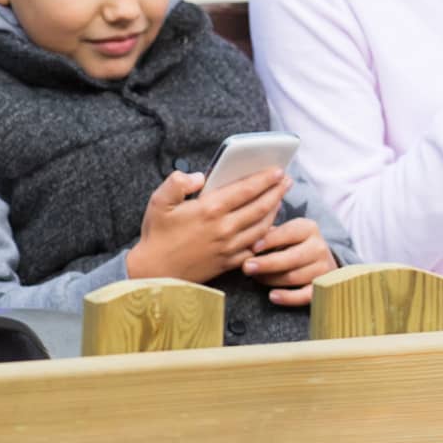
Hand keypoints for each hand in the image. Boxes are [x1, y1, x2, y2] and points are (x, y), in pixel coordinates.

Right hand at [127, 169, 289, 284]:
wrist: (155, 272)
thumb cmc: (157, 235)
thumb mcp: (158, 202)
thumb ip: (177, 183)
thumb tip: (200, 176)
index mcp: (208, 209)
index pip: (245, 190)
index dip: (264, 179)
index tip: (277, 170)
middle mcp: (224, 228)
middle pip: (260, 207)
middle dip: (277, 191)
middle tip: (286, 181)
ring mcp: (229, 246)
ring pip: (262, 227)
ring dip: (275, 211)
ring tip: (280, 199)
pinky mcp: (229, 261)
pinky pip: (255, 247)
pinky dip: (267, 236)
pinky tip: (269, 228)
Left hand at [242, 218, 335, 305]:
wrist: (316, 260)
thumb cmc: (289, 245)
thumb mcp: (281, 234)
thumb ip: (266, 236)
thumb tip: (247, 243)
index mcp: (308, 229)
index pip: (288, 233)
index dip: (269, 241)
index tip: (252, 248)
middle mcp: (319, 247)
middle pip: (292, 258)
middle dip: (267, 263)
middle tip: (246, 267)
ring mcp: (323, 268)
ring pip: (293, 277)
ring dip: (271, 280)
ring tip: (255, 278)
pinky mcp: (322, 288)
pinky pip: (305, 295)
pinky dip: (288, 297)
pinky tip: (272, 296)